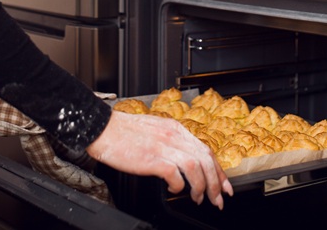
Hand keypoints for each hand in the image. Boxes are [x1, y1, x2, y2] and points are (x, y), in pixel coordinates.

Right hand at [86, 110, 232, 208]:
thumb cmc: (124, 132)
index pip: (206, 150)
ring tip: (198, 198)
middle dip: (216, 183)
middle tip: (218, 199)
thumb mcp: (155, 130)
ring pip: (196, 168)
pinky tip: (174, 190)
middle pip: (205, 160)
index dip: (218, 170)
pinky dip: (179, 186)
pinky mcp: (153, 159)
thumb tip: (185, 162)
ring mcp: (164, 147)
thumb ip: (171, 142)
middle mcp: (174, 136)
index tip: (224, 185)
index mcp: (175, 129)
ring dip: (201, 187)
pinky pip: (176, 175)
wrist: (102, 128)